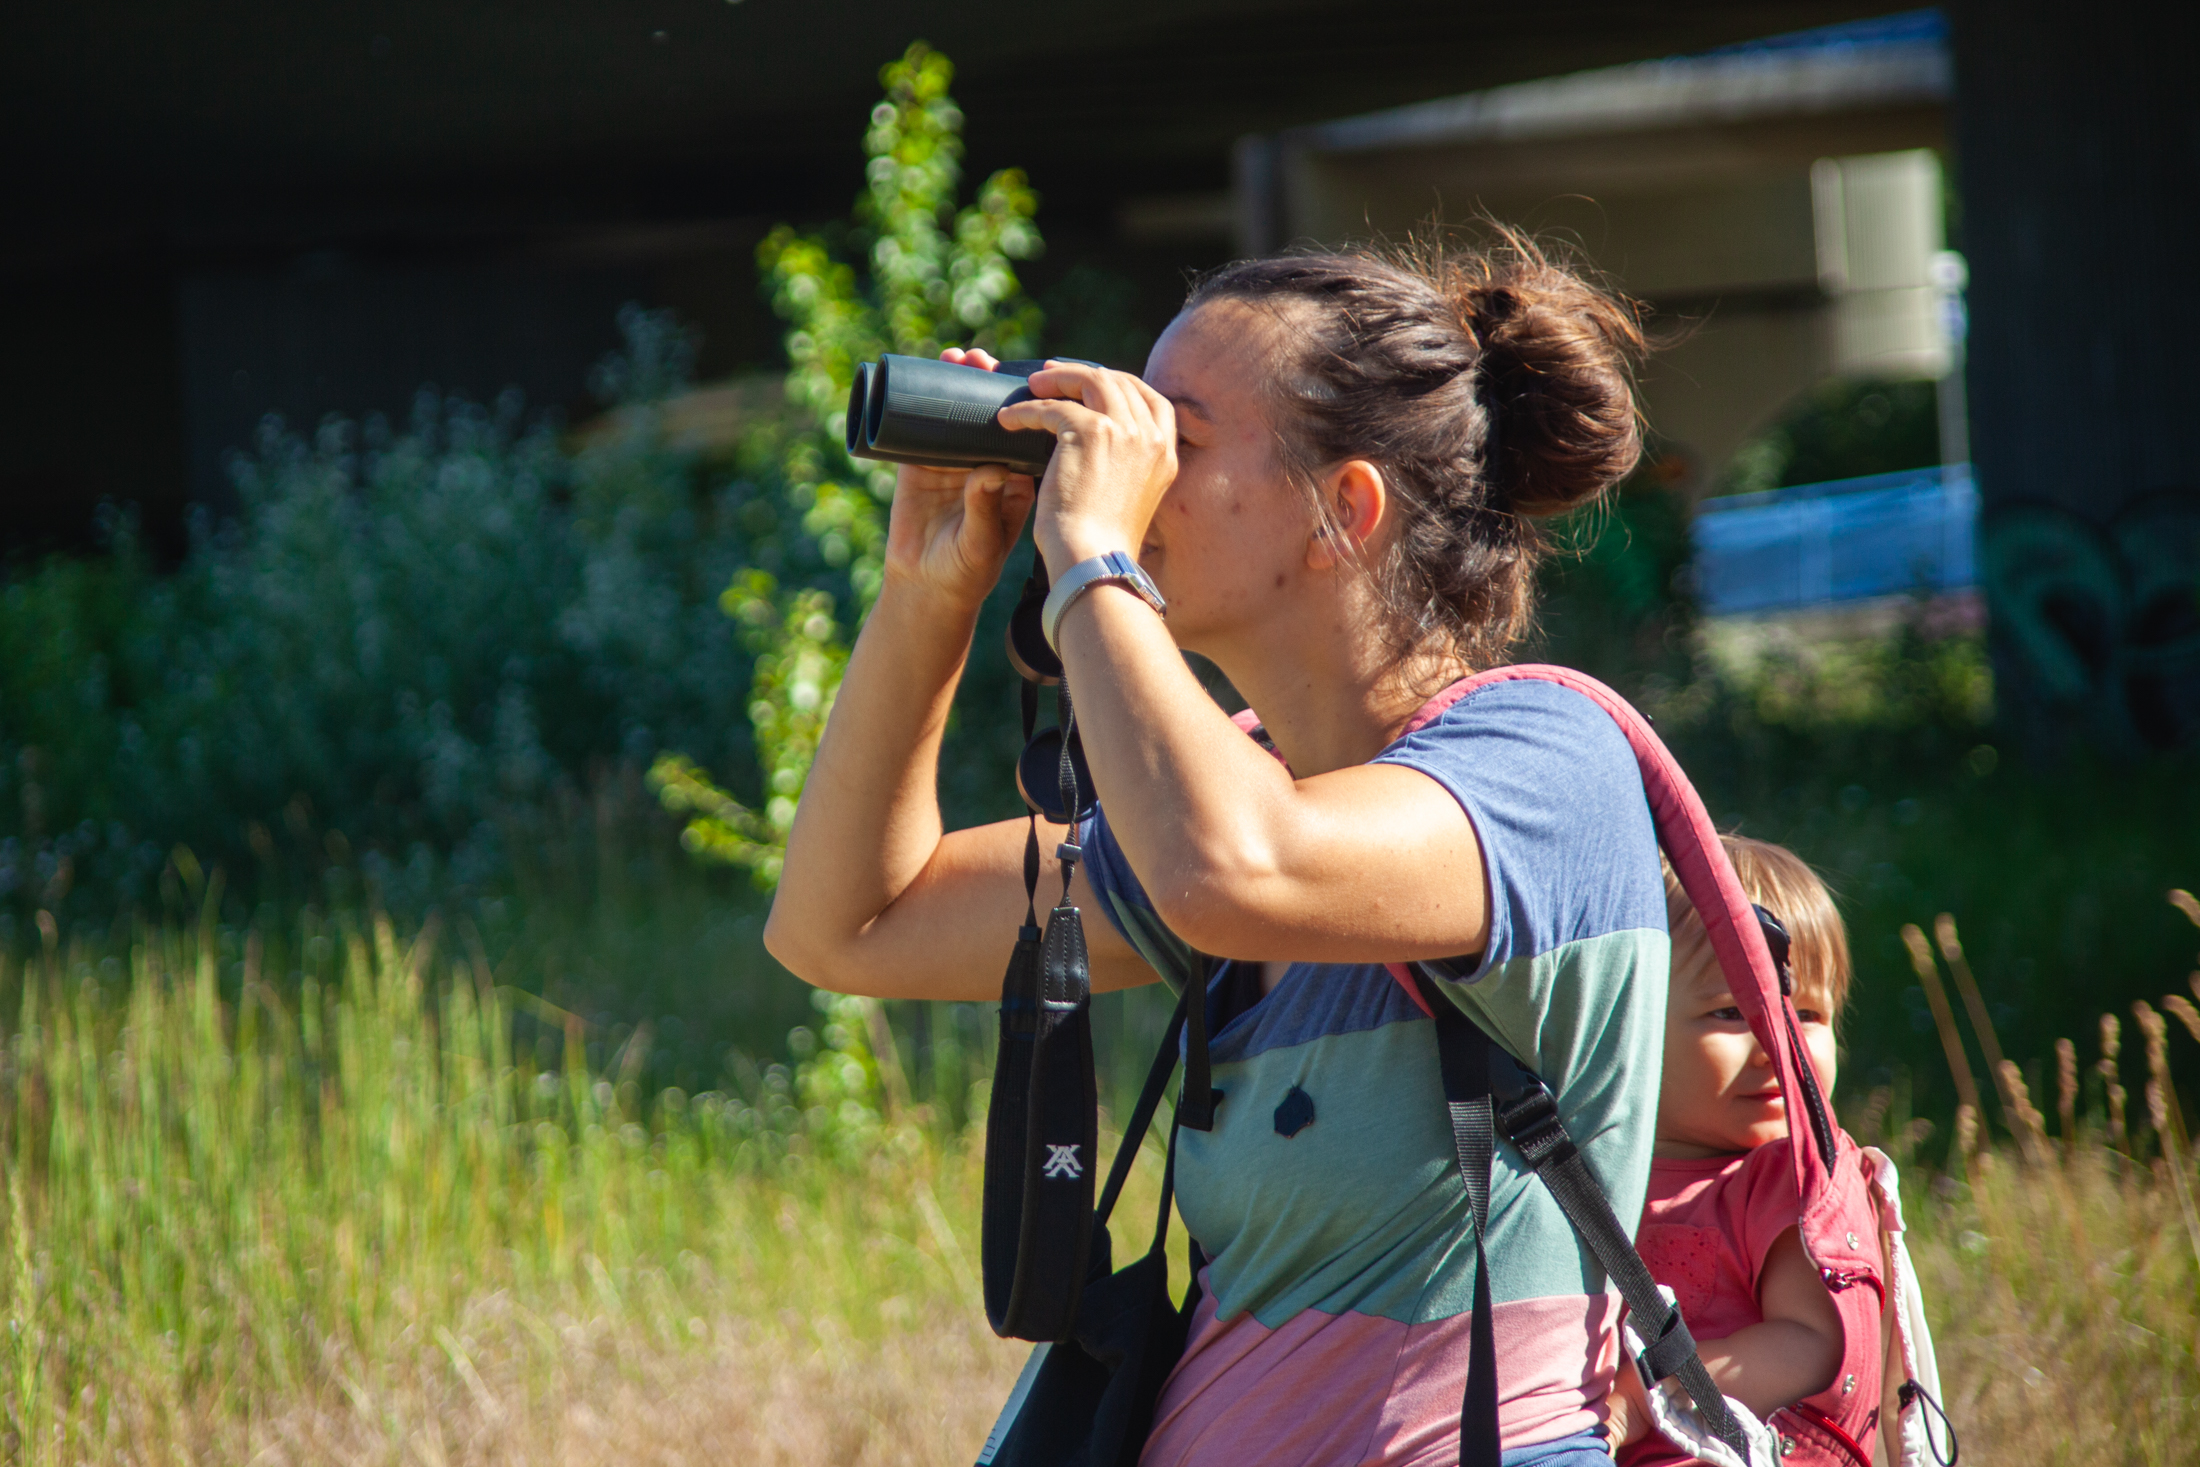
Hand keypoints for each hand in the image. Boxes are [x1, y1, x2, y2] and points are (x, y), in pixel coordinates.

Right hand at [878, 347, 1037, 611]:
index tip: (1029, 379)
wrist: (928, 589)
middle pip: (996, 413)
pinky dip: (926, 398)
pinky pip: (924, 423)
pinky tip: (928, 373)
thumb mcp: (983, 542)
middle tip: (987, 360)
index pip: (1029, 432)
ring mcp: (955, 460)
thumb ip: (986, 508)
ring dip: (961, 382)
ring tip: (959, 356)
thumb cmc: (968, 572)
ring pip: (961, 412)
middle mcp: (989, 463)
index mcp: (1017, 478)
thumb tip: (991, 471)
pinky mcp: (920, 463)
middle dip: (992, 383)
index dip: (1029, 404)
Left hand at [995, 360, 1176, 576]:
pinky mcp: (1090, 432)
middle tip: (1052, 377)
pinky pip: (1053, 406)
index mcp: (1165, 455)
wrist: (1094, 561)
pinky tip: (1007, 420)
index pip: (1154, 400)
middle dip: (1084, 374)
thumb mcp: (1129, 501)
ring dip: (1056, 380)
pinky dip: (1026, 409)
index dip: (1121, 385)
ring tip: (1031, 387)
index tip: (1093, 385)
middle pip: (1120, 382)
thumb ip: (1125, 469)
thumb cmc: (1101, 545)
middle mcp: (1151, 438)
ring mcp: (1124, 431)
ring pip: (1090, 381)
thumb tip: (1099, 453)